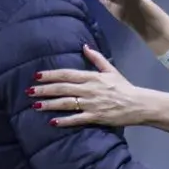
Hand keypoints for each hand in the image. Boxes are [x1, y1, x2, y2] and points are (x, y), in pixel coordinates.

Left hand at [29, 46, 151, 126]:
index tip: (37, 75)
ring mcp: (91, 104)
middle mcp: (89, 89)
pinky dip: (65, 121)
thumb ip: (96, 58)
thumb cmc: (124, 87)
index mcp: (92, 77)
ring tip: (35, 105)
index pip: (67, 74)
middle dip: (44, 89)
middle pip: (63, 88)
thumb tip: (84, 46)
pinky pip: (77, 119)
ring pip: (66, 103)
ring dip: (50, 104)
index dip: (51, 75)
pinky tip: (53, 122)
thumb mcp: (111, 70)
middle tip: (29, 91)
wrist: (138, 104)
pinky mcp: (95, 117)